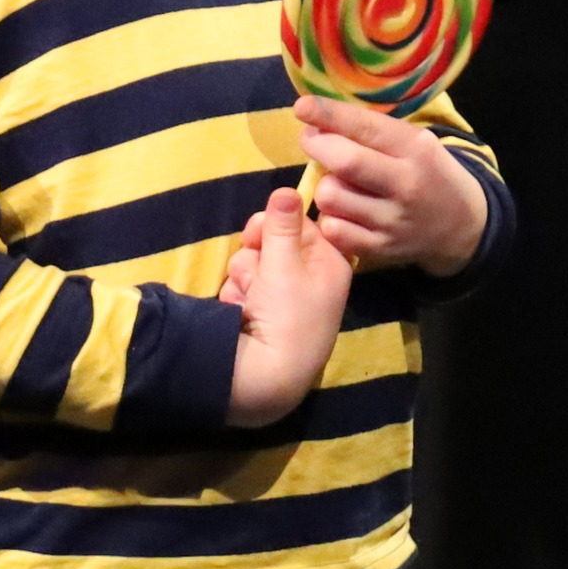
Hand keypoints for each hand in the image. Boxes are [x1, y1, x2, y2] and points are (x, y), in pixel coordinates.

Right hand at [215, 186, 353, 426]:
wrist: (265, 380)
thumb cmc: (286, 317)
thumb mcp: (285, 265)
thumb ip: (282, 225)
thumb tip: (289, 188)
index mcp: (330, 265)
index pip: (304, 225)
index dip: (279, 223)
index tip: (261, 229)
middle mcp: (310, 280)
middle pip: (274, 242)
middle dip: (255, 252)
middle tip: (253, 268)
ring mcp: (284, 300)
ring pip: (253, 263)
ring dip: (244, 276)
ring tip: (248, 299)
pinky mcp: (260, 314)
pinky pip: (242, 287)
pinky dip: (237, 296)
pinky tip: (239, 312)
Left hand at [296, 97, 491, 275]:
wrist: (462, 226)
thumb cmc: (430, 174)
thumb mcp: (417, 143)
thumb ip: (376, 133)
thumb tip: (322, 118)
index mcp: (416, 149)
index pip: (365, 127)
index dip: (328, 115)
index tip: (302, 106)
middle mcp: (406, 184)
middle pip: (345, 162)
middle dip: (317, 146)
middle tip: (312, 139)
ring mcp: (392, 220)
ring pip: (332, 197)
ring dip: (325, 185)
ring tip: (336, 181)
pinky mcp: (381, 248)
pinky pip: (334, 229)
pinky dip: (330, 217)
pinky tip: (342, 210)